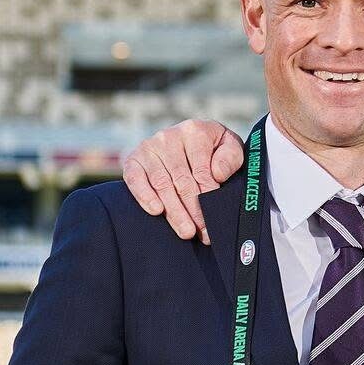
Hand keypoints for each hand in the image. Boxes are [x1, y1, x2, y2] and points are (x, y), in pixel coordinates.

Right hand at [122, 119, 245, 243]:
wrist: (189, 139)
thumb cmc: (212, 147)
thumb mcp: (229, 146)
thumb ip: (230, 157)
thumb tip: (216, 173)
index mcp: (195, 131)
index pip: (201, 170)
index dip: (208, 197)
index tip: (215, 218)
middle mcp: (169, 136)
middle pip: (182, 181)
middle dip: (193, 210)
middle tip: (202, 233)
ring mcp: (149, 147)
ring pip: (162, 185)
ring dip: (174, 211)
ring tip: (186, 232)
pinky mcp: (133, 159)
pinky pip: (135, 179)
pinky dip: (144, 196)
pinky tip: (157, 211)